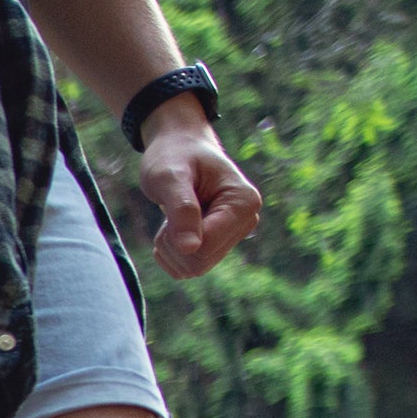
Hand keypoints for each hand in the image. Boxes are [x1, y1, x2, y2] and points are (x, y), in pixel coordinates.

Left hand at [138, 112, 259, 277]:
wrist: (178, 148)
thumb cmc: (174, 156)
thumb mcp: (170, 177)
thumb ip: (182, 210)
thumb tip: (191, 248)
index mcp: (244, 203)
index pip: (206, 247)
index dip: (177, 236)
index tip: (174, 205)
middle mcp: (246, 222)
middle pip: (199, 262)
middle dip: (173, 243)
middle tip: (170, 210)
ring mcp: (234, 235)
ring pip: (193, 268)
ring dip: (170, 247)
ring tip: (173, 215)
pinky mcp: (219, 244)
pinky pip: (188, 269)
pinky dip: (171, 253)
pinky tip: (174, 227)